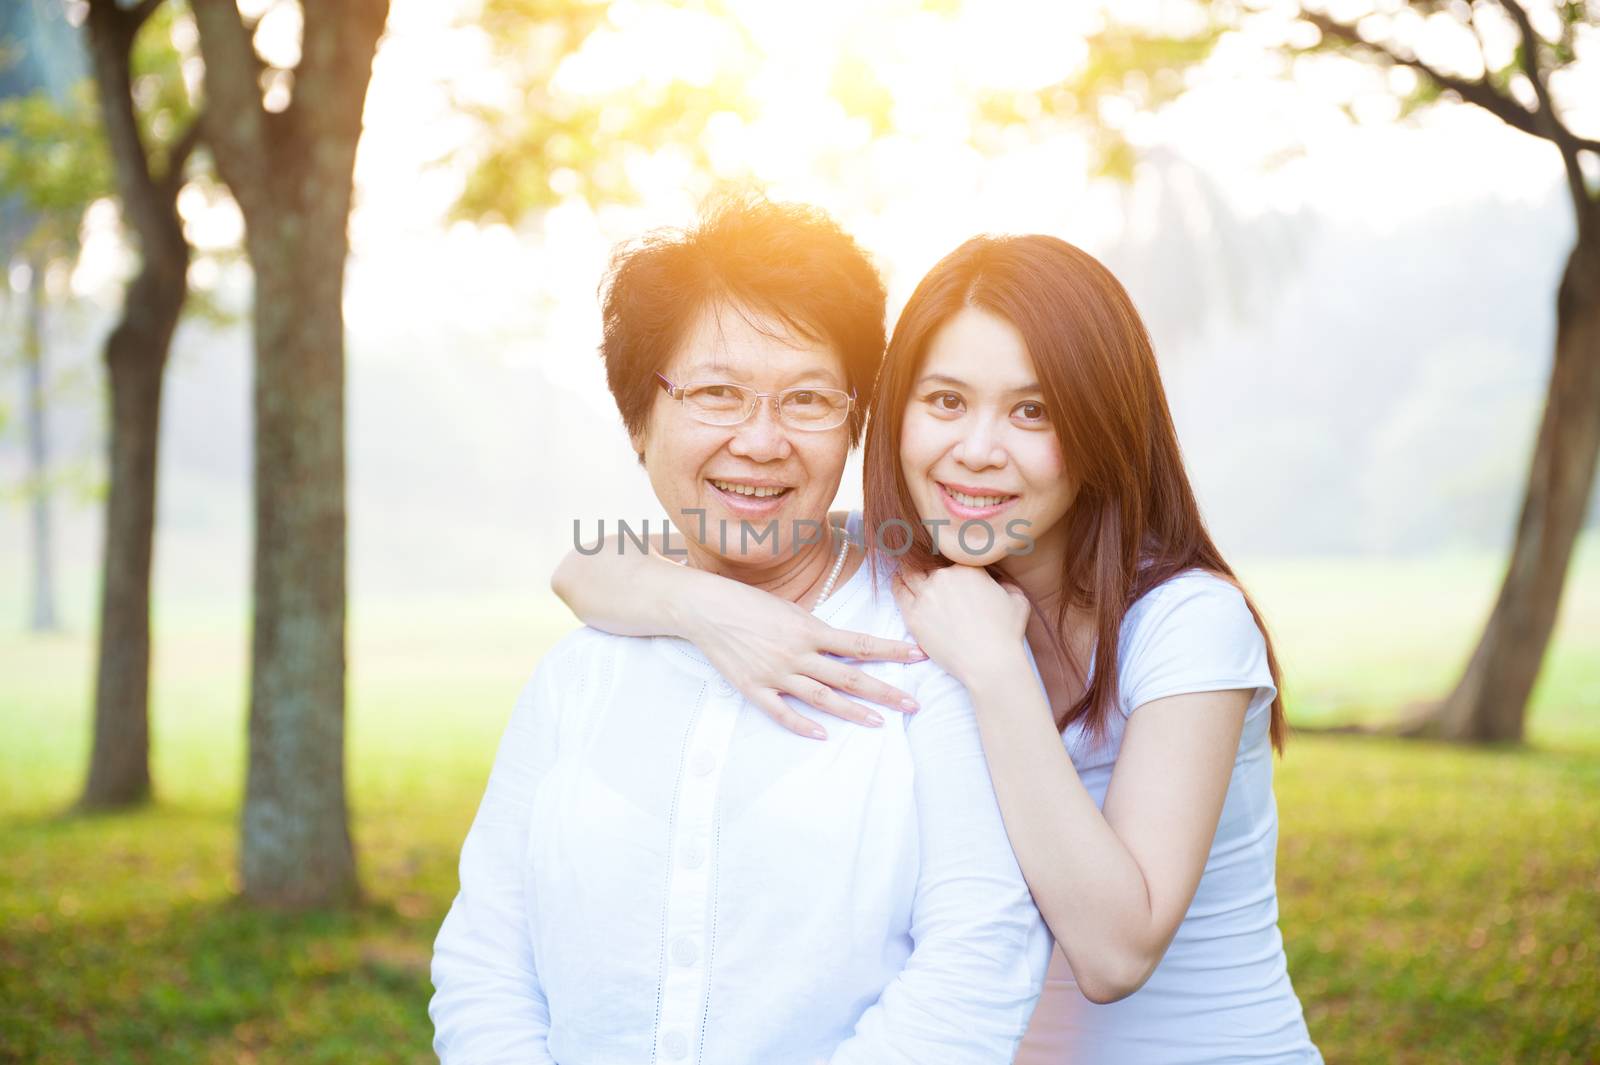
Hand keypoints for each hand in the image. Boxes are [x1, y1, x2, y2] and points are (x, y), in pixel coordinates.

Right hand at [684, 578, 926, 739]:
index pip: (860, 643)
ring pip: (822, 697)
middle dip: (885, 691)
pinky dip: (802, 725)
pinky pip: (782, 712)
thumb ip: (816, 631)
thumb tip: (843, 645)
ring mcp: (776, 673)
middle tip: (913, 704)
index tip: (918, 656)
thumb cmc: (749, 603)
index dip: (891, 650)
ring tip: (879, 722)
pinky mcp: (753, 688)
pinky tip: (822, 735)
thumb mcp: (790, 609)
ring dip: (853, 711)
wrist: (706, 608)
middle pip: (850, 676)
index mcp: (810, 629)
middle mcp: (798, 653)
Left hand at [891, 564, 1030, 684]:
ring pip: (910, 573)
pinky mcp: (914, 614)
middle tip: (919, 562)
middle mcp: (945, 576)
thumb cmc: (1006, 634)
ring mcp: (927, 594)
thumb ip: (1006, 584)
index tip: (942, 560)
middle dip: (927, 563)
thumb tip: (998, 582)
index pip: (952, 555)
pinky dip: (897, 582)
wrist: (990, 661)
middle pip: (929, 563)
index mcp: (969, 568)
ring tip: (904, 568)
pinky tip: (897, 580)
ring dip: (907, 569)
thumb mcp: (1018, 601)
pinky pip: (899, 591)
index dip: (947, 557)